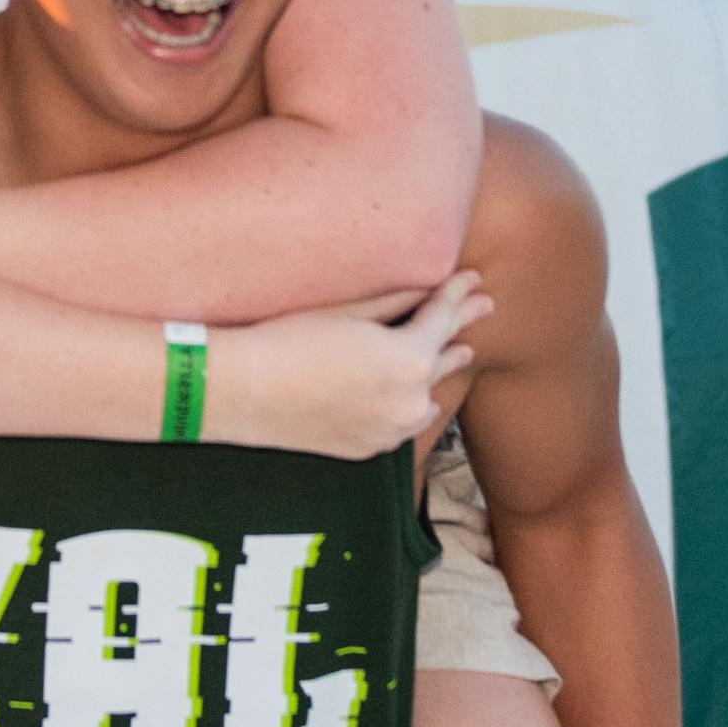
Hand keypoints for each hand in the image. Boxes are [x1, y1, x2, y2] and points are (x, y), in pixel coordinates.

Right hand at [221, 272, 489, 456]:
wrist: (242, 391)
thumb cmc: (287, 340)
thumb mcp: (347, 312)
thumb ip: (397, 302)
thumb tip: (433, 286)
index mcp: (409, 360)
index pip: (443, 318)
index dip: (458, 293)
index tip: (472, 278)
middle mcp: (409, 400)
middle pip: (445, 356)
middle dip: (462, 328)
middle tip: (484, 304)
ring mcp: (390, 429)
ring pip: (428, 396)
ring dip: (440, 372)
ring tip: (459, 353)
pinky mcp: (367, 448)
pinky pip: (403, 422)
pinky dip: (412, 404)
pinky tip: (419, 398)